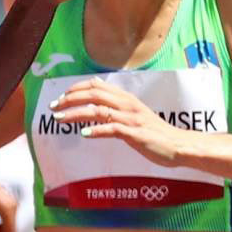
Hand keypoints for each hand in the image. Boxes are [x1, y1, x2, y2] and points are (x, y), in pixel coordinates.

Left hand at [45, 79, 181, 163]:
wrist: (178, 145)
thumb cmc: (154, 132)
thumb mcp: (133, 113)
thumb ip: (115, 104)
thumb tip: (96, 90)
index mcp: (126, 98)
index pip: (97, 85)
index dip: (76, 89)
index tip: (61, 98)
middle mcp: (127, 104)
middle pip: (93, 94)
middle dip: (70, 99)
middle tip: (54, 108)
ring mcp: (131, 118)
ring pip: (99, 110)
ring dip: (76, 114)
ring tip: (60, 120)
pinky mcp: (135, 134)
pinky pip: (112, 129)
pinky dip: (96, 131)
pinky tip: (84, 135)